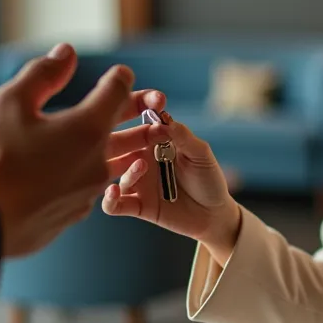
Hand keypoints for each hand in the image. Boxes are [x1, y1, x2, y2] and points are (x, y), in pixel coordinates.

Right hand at [0, 43, 165, 257]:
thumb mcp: (10, 102)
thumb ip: (43, 74)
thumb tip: (66, 52)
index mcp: (87, 127)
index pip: (117, 92)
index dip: (119, 78)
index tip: (120, 74)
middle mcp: (97, 161)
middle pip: (128, 132)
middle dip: (142, 115)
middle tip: (158, 104)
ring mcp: (88, 192)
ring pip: (116, 166)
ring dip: (129, 150)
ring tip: (140, 144)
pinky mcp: (74, 214)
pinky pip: (92, 191)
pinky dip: (96, 179)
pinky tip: (88, 179)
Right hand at [101, 117, 242, 263]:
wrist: (214, 214)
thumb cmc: (208, 179)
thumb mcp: (200, 154)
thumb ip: (183, 137)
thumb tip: (164, 119)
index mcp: (155, 144)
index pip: (139, 126)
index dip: (133, 117)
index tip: (134, 108)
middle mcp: (142, 161)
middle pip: (119, 149)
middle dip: (116, 144)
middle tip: (123, 141)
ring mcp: (138, 184)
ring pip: (115, 175)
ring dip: (124, 170)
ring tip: (140, 167)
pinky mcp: (138, 206)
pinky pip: (114, 204)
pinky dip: (109, 199)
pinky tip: (113, 191)